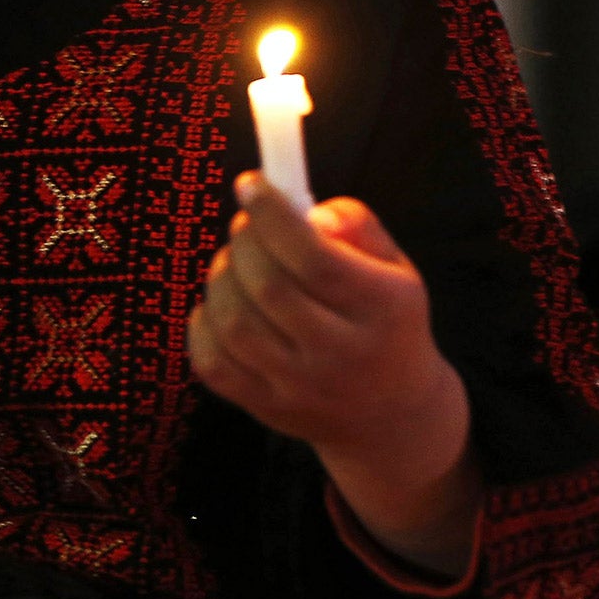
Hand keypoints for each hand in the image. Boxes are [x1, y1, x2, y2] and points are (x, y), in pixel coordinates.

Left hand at [188, 171, 480, 577]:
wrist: (392, 415)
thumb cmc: (384, 320)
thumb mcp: (395, 267)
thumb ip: (356, 223)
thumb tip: (308, 213)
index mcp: (383, 309)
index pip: (315, 260)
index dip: (272, 215)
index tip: (251, 183)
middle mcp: (344, 355)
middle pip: (269, 288)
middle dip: (245, 240)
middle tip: (247, 223)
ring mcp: (302, 389)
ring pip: (234, 323)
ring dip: (222, 276)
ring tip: (237, 262)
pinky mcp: (268, 410)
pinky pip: (212, 363)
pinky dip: (203, 323)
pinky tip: (224, 304)